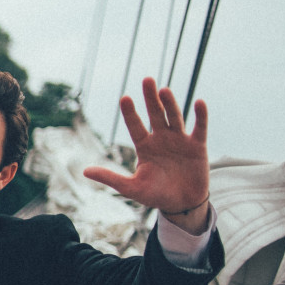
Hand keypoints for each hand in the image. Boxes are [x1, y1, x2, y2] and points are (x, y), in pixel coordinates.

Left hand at [84, 77, 210, 232]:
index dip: (130, 113)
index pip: (135, 126)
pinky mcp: (198, 146)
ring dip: (170, 104)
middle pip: (155, 114)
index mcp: (144, 146)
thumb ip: (110, 178)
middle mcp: (161, 139)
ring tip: (164, 90)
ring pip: (174, 117)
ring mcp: (180, 140)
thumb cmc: (155, 194)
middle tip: (146, 80)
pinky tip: (198, 103)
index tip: (124, 98)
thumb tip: (85, 171)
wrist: (181, 204)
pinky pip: (200, 128)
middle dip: (150, 98)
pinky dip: (200, 116)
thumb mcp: (131, 187)